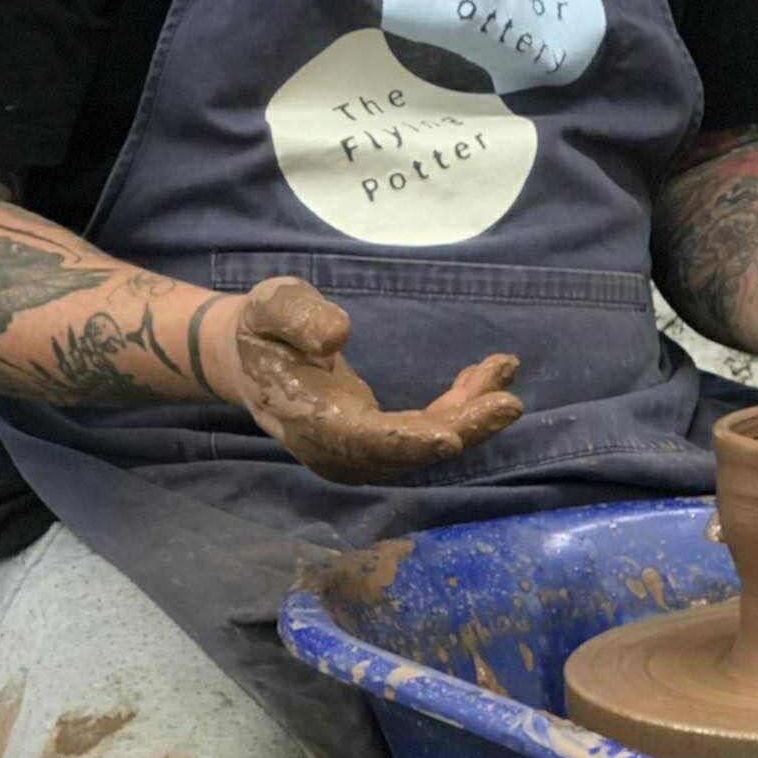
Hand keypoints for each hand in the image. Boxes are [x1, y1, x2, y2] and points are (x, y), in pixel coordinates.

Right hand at [233, 277, 523, 484]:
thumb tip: (337, 338)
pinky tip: (481, 378)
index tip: (453, 437)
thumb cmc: (262, 327)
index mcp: (309, 420)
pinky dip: (456, 409)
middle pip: (407, 451)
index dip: (410, 443)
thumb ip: (298, 319)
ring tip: (503, 370)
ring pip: (422, 444)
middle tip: (509, 400)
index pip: (364, 442)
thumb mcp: (270, 306)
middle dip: (462, 427)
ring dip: (468, 414)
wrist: (248, 357)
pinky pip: (422, 433)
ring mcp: (357, 450)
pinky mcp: (374, 439)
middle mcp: (337, 448)